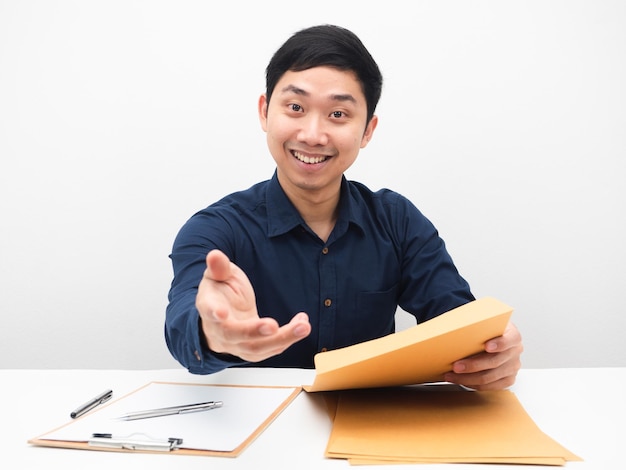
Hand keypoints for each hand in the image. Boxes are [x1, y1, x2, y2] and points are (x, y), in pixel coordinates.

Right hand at [195, 249, 310, 361]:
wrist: (222, 315)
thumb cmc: (220, 292)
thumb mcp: (218, 275)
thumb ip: (219, 267)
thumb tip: (215, 255)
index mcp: (209, 307)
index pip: (209, 311)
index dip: (214, 312)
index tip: (221, 313)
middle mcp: (220, 331)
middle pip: (235, 335)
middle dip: (254, 331)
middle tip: (273, 326)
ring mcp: (236, 344)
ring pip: (257, 348)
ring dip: (282, 338)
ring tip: (303, 327)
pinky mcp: (254, 350)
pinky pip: (271, 349)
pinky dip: (288, 338)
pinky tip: (302, 325)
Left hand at [444, 322, 522, 390]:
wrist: (494, 338)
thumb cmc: (487, 330)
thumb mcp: (485, 323)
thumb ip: (476, 325)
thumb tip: (455, 329)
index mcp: (513, 335)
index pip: (510, 339)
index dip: (499, 343)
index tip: (486, 346)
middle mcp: (515, 352)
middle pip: (494, 362)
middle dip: (473, 365)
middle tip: (456, 366)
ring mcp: (512, 367)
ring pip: (489, 377)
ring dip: (468, 378)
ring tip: (452, 376)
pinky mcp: (508, 379)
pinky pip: (490, 386)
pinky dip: (473, 384)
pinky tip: (461, 380)